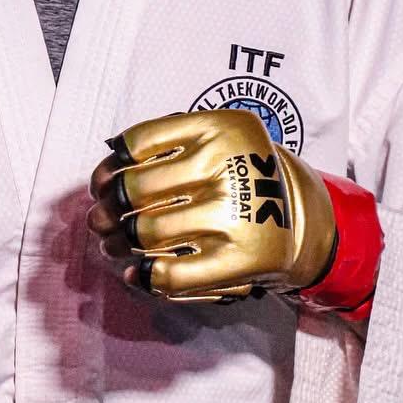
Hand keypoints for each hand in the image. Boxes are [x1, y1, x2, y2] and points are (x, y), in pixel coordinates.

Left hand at [87, 110, 341, 302]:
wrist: (301, 213)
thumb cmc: (240, 173)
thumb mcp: (213, 139)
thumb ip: (163, 145)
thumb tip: (102, 180)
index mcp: (218, 127)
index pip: (140, 142)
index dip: (110, 165)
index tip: (102, 182)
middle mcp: (226, 165)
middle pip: (136, 190)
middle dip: (108, 208)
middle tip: (101, 219)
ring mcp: (234, 213)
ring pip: (148, 232)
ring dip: (119, 242)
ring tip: (112, 244)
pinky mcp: (241, 258)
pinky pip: (174, 273)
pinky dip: (145, 275)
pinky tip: (136, 272)